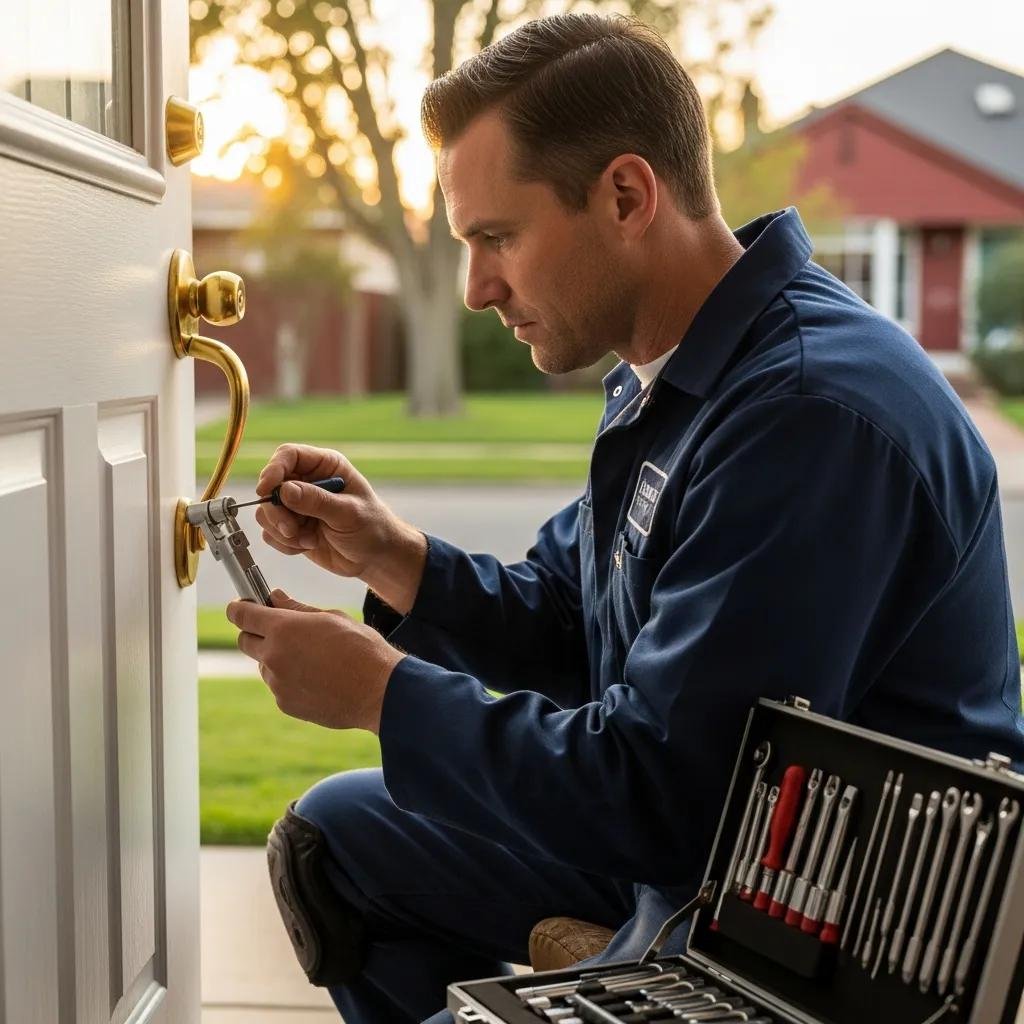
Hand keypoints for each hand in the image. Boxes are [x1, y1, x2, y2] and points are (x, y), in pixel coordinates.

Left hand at [225, 588, 404, 732]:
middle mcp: (274, 656)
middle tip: (279, 630)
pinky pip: (279, 686)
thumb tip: (274, 597)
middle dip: (256, 633)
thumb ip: (297, 608)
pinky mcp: (285, 703)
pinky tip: (318, 678)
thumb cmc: (361, 649)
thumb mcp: (331, 618)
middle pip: (245, 641)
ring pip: (265, 665)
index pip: (242, 615)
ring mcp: (277, 683)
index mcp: (284, 628)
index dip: (238, 608)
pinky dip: (290, 680)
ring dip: (277, 658)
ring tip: (312, 659)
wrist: (379, 691)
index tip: (239, 606)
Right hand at [254, 444, 392, 577]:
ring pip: (266, 511)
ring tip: (308, 540)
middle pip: (271, 485)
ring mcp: (298, 506)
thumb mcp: (348, 513)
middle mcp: (308, 482)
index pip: (289, 455)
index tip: (266, 489)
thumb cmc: (372, 528)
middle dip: (276, 511)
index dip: (273, 469)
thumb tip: (284, 490)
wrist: (375, 558)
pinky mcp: (292, 527)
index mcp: (325, 466)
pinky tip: (307, 545)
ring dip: (281, 530)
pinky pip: (271, 532)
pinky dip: (284, 544)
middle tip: (291, 529)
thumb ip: (317, 501)